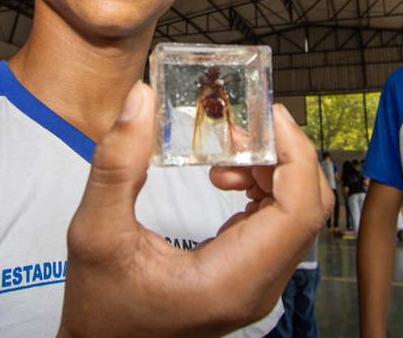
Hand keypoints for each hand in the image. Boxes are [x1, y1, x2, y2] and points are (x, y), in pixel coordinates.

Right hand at [58, 81, 331, 337]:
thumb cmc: (100, 303)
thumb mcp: (95, 232)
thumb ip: (117, 166)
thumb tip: (140, 100)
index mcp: (231, 281)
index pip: (298, 212)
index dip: (296, 156)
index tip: (270, 115)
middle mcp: (257, 286)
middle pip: (307, 209)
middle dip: (285, 155)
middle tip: (245, 122)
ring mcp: (258, 283)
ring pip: (298, 213)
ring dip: (272, 168)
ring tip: (226, 149)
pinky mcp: (250, 274)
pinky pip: (279, 222)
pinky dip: (263, 187)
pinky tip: (226, 175)